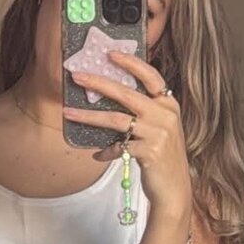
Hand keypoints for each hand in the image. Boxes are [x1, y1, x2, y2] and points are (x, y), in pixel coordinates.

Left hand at [63, 52, 191, 217]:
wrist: (175, 189)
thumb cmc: (163, 157)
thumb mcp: (160, 129)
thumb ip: (144, 113)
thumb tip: (111, 98)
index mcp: (169, 104)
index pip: (150, 76)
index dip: (130, 63)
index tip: (110, 54)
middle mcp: (165, 115)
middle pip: (126, 93)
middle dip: (98, 83)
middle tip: (77, 77)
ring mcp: (158, 133)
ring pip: (116, 119)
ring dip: (89, 116)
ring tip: (69, 113)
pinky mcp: (149, 152)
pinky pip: (118, 146)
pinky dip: (106, 150)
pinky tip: (98, 155)